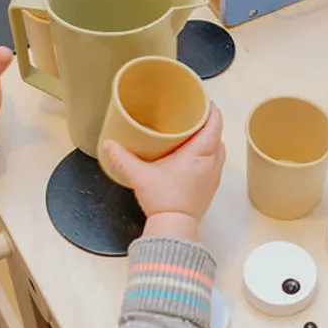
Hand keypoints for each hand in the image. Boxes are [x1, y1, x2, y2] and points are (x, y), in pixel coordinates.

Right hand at [103, 104, 225, 239]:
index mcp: (199, 153)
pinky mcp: (210, 188)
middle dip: (209, 123)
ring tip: (194, 134)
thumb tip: (109, 144)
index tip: (204, 101)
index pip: (214, 124)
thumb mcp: (139, 175)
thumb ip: (122, 158)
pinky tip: (193, 157)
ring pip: (218, 150)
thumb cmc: (164, 201)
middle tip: (195, 115)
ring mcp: (213, 177)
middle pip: (217, 135)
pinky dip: (208, 156)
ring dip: (210, 140)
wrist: (174, 226)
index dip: (212, 109)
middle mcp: (211, 163)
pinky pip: (214, 164)